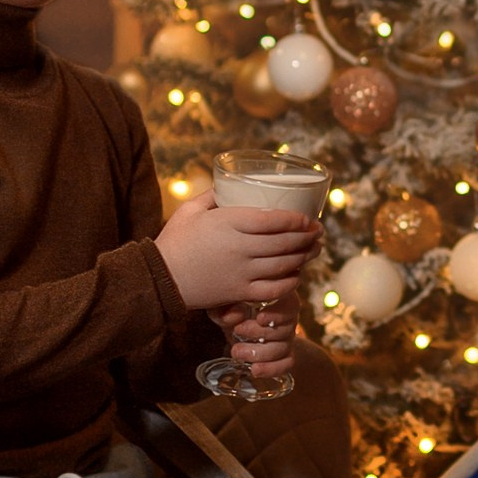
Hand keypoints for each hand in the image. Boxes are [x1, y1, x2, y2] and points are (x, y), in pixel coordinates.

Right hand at [155, 193, 318, 313]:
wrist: (158, 279)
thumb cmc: (174, 241)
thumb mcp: (191, 210)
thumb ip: (213, 195)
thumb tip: (231, 185)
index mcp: (228, 223)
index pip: (272, 220)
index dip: (296, 220)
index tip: (308, 218)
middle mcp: (238, 248)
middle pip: (284, 242)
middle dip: (307, 237)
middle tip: (319, 232)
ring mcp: (240, 272)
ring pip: (283, 265)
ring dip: (304, 257)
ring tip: (315, 250)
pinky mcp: (238, 293)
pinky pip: (273, 289)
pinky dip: (290, 282)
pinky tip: (297, 275)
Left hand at [209, 300, 300, 379]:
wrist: (238, 327)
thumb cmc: (232, 309)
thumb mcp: (224, 305)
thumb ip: (226, 307)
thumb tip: (237, 315)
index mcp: (280, 299)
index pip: (291, 305)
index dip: (277, 314)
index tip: (259, 318)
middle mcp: (288, 318)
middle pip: (286, 329)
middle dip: (260, 333)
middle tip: (237, 331)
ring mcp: (287, 338)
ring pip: (283, 348)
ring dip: (259, 353)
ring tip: (237, 352)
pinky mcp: (284, 356)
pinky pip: (287, 364)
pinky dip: (272, 368)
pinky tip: (255, 370)